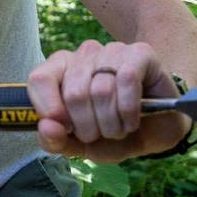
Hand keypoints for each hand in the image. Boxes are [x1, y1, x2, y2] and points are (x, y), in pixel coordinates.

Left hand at [27, 39, 191, 161]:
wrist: (157, 129)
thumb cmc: (114, 130)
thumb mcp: (81, 145)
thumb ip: (56, 140)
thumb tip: (46, 126)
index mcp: (62, 70)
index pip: (39, 79)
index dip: (49, 109)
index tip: (66, 128)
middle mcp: (85, 55)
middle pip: (73, 93)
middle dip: (89, 127)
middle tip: (102, 133)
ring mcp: (112, 51)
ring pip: (101, 90)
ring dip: (112, 124)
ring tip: (120, 128)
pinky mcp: (139, 53)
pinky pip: (127, 80)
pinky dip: (129, 110)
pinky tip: (133, 119)